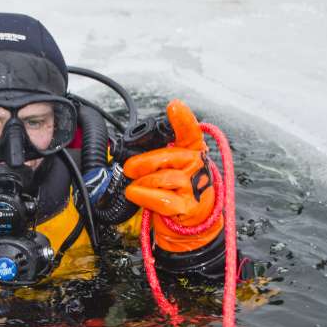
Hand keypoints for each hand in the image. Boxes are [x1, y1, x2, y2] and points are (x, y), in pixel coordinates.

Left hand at [123, 99, 221, 251]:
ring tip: (135, 187)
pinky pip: (161, 199)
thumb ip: (157, 155)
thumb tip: (129, 157)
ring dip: (142, 183)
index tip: (174, 106)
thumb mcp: (170, 166)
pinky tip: (136, 194)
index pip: (190, 132)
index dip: (182, 119)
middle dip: (142, 163)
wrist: (192, 220)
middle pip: (166, 156)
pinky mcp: (188, 206)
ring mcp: (195, 186)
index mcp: (192, 150)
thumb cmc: (176, 188)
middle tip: (129, 168)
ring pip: (161, 179)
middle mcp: (197, 165)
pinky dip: (144, 196)